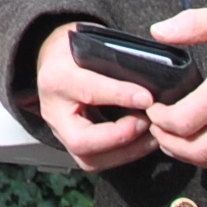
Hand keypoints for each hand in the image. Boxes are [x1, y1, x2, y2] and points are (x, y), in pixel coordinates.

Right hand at [35, 24, 159, 172]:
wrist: (53, 63)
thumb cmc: (76, 51)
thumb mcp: (91, 45)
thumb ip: (115, 60)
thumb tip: (151, 77)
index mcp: (58, 78)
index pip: (88, 90)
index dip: (119, 96)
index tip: (147, 99)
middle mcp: (53, 111)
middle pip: (81, 141)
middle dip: (120, 137)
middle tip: (147, 123)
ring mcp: (59, 132)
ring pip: (89, 159)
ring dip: (127, 152)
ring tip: (152, 136)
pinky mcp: (70, 146)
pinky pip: (95, 162)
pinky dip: (123, 155)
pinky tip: (142, 143)